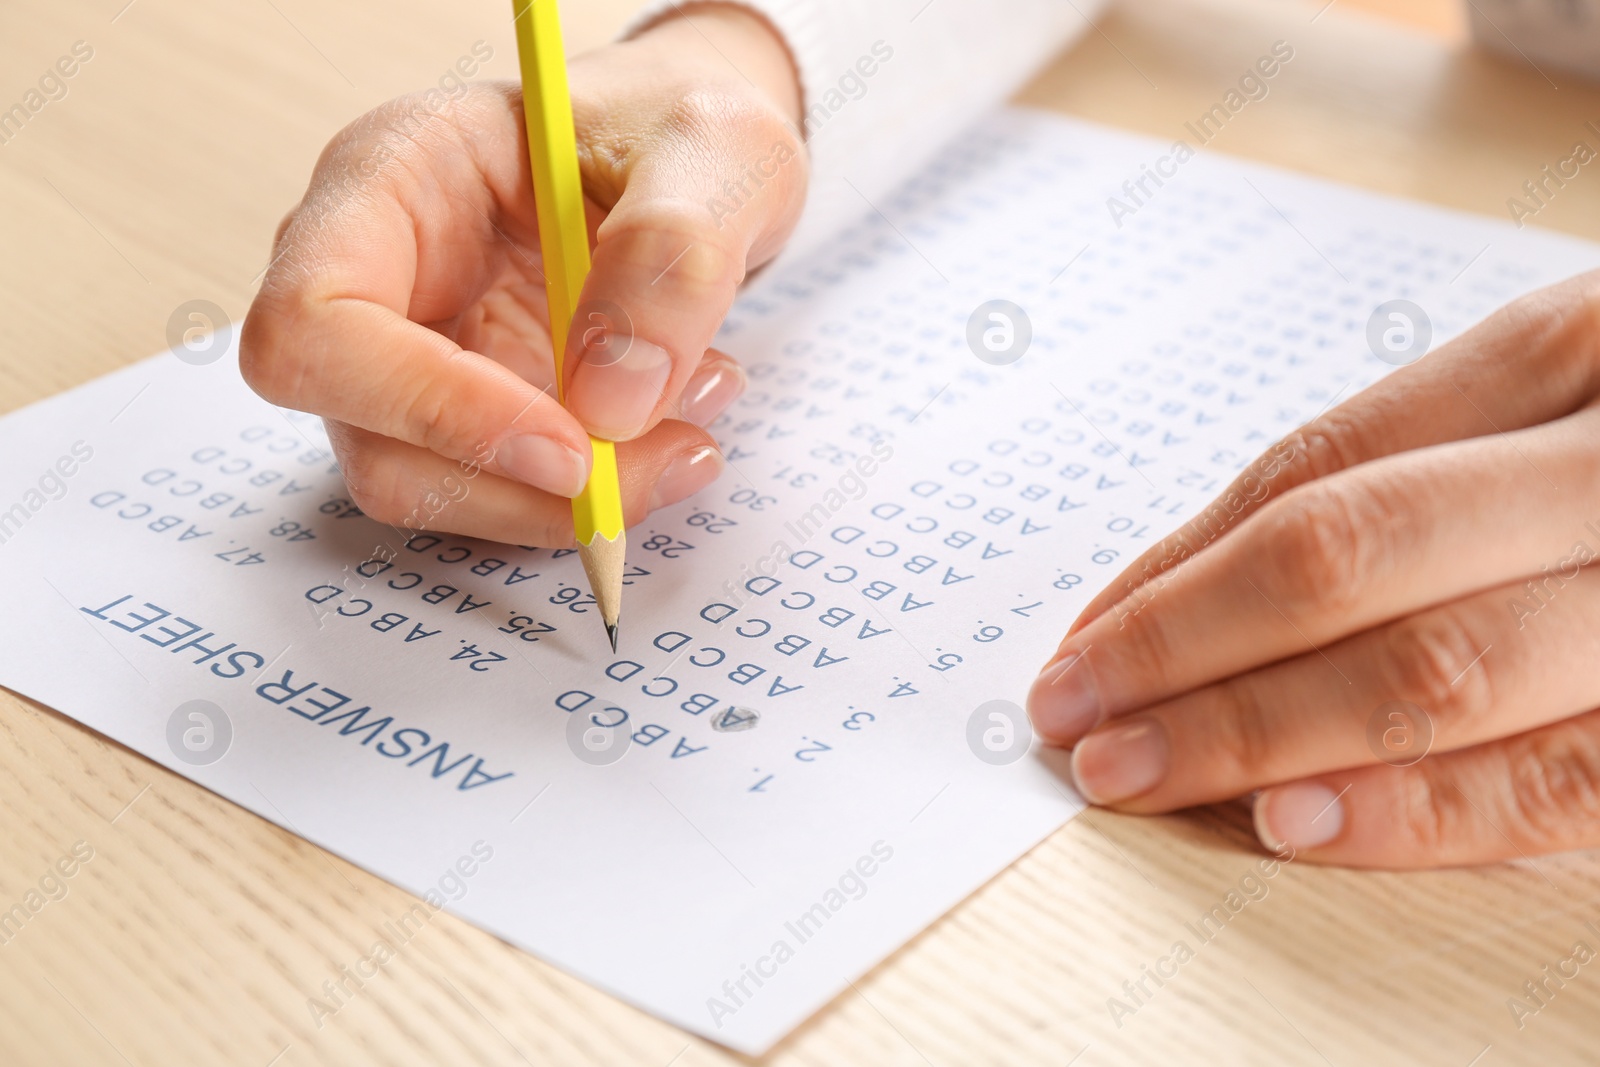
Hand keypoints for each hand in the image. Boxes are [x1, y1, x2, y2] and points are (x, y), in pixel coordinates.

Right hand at [240, 6, 804, 544]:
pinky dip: (595, 499)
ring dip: (575, 502)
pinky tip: (674, 436)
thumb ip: (670, 254)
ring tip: (695, 430)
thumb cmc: (681, 128)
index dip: (428, 408)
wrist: (701, 168)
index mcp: (388, 181)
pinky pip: (506, 503)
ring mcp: (416, 365)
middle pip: (374, 443)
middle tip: (677, 456)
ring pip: (440, 495)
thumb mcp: (713, 151)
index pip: (316, 325)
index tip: (570, 448)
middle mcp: (378, 283)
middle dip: (528, 486)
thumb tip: (609, 403)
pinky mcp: (474, 426)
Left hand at [1027, 271, 1599, 868]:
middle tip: (1070, 720)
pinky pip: (1568, 785)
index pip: (1319, 468)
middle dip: (1185, 652)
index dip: (1175, 566)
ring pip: (1441, 668)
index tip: (1077, 643)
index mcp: (1571, 352)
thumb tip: (1176, 585)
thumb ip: (1405, 475)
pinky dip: (1420, 813)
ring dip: (1259, 735)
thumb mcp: (1552, 406)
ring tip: (1137, 778)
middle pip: (1351, 557)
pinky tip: (1299, 828)